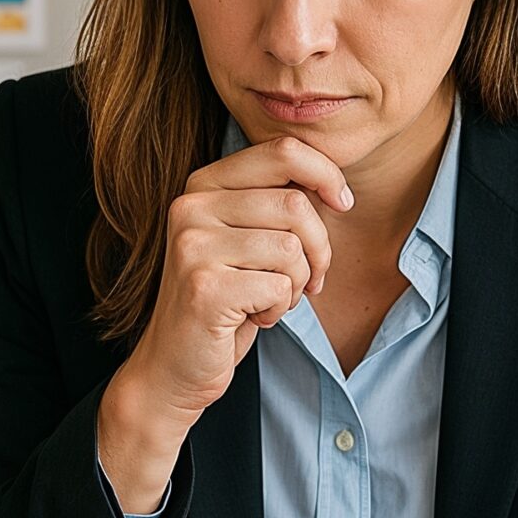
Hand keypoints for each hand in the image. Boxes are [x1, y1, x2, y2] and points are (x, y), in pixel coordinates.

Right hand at [96, 135, 351, 510]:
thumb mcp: (249, 240)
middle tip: (309, 280)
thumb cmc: (225, 302)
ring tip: (272, 300)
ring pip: (292, 249)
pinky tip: (252, 318)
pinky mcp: (204, 287)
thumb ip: (276, 203)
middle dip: (319, 249)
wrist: (174, 366)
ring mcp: (193, 246)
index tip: (343, 203)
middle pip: (296, 204)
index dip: (326, 173)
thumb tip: (333, 185)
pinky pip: (279, 286)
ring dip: (298, 284)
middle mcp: (191, 206)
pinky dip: (279, 309)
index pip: (282, 151)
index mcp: (202, 184)